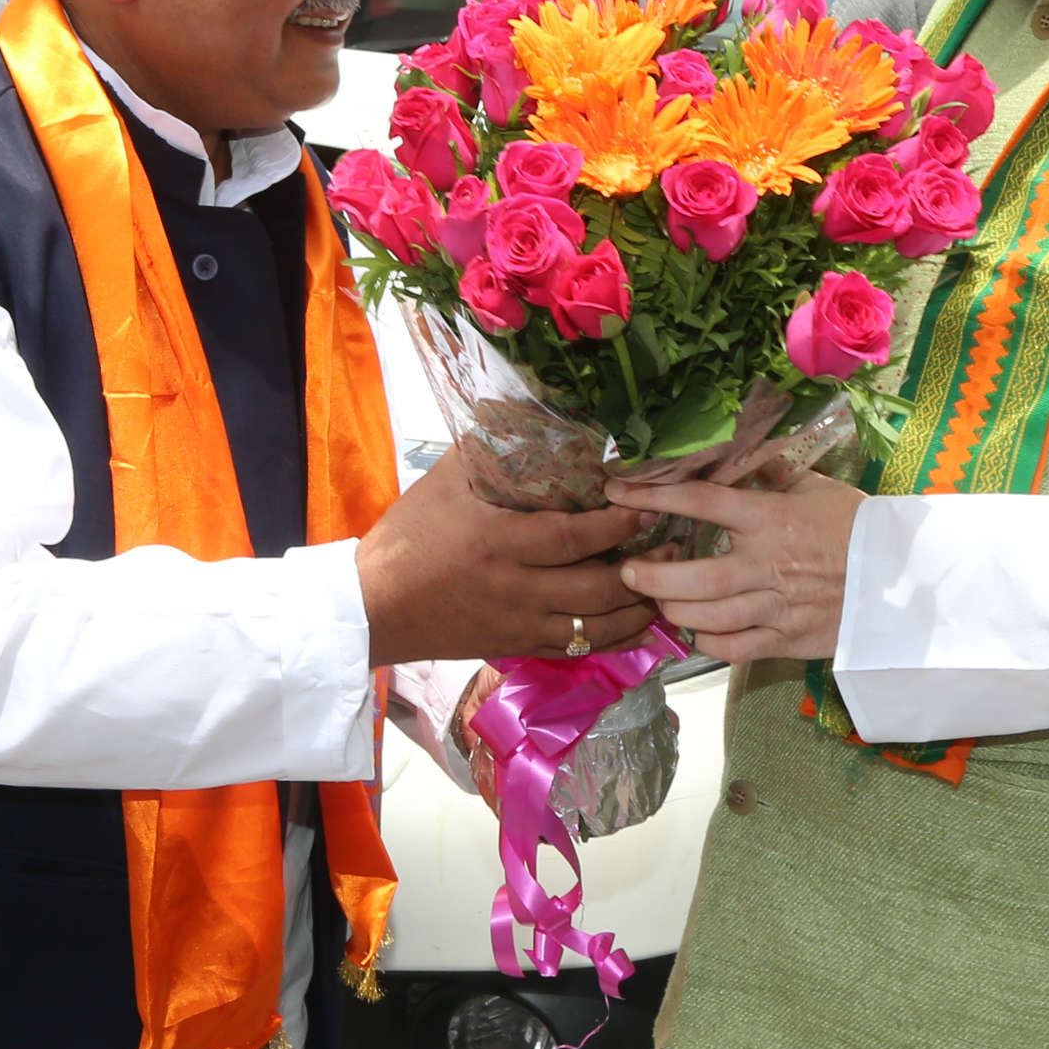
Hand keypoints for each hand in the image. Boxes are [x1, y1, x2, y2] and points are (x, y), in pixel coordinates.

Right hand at [355, 443, 650, 662]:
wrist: (374, 606)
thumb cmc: (408, 535)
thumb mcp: (444, 481)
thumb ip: (488, 446)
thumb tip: (526, 400)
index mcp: (499, 542)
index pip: (574, 538)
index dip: (618, 524)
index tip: (647, 506)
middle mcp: (516, 588)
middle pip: (596, 587)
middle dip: (643, 570)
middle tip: (673, 546)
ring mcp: (519, 623)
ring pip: (594, 626)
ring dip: (638, 609)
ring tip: (668, 588)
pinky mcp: (516, 646)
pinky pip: (576, 648)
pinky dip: (613, 637)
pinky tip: (637, 624)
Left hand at [611, 464, 862, 664]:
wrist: (903, 578)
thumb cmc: (856, 526)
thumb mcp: (815, 487)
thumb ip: (769, 473)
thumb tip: (732, 452)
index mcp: (772, 519)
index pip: (702, 502)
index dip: (654, 495)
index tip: (618, 491)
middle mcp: (768, 564)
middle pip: (695, 578)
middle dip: (652, 577)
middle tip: (629, 571)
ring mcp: (776, 606)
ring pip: (707, 617)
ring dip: (672, 609)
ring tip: (656, 598)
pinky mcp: (786, 639)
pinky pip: (732, 647)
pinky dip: (706, 640)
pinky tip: (697, 627)